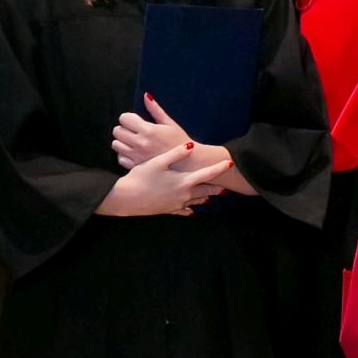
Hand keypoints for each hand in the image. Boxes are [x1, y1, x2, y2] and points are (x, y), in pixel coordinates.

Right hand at [97, 142, 231, 218]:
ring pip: (195, 202)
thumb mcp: (158, 162)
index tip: (229, 164)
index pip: (206, 175)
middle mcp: (183, 195)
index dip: (218, 169)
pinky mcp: (167, 210)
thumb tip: (191, 146)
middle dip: (215, 188)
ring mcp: (175, 204)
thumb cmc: (141, 178)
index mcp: (183, 182)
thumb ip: (176, 154)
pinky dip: (188, 209)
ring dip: (203, 198)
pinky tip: (191, 211)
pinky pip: (182, 210)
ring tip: (211, 197)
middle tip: (225, 187)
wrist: (127, 198)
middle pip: (204, 192)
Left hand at [111, 94, 188, 168]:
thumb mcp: (169, 123)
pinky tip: (133, 152)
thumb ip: (155, 109)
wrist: (187, 163)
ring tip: (132, 141)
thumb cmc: (179, 141)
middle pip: (117, 131)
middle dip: (123, 128)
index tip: (135, 121)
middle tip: (133, 130)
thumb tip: (146, 95)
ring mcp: (137, 156)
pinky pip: (120, 158)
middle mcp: (140, 143)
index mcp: (148, 130)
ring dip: (121, 141)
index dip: (128, 118)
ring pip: (116, 144)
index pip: (124, 118)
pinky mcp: (136, 166)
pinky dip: (123, 154)